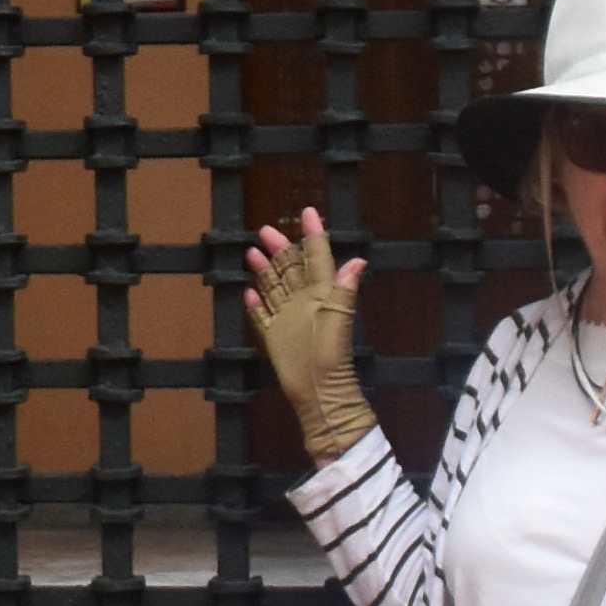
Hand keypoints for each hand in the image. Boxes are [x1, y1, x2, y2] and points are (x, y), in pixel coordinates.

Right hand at [244, 209, 371, 462]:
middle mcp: (303, 302)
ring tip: (252, 252)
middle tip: (264, 230)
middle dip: (280, 248)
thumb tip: (358, 261)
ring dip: (265, 269)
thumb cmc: (330, 356)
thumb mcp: (337, 319)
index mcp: (321, 293)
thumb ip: (344, 290)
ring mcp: (288, 319)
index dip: (314, 235)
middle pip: (290, 268)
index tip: (308, 212)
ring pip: (274, 287)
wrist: (319, 393)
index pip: (317, 257)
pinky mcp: (275, 337)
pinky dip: (256, 304)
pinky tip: (248, 292)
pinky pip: (262, 316)